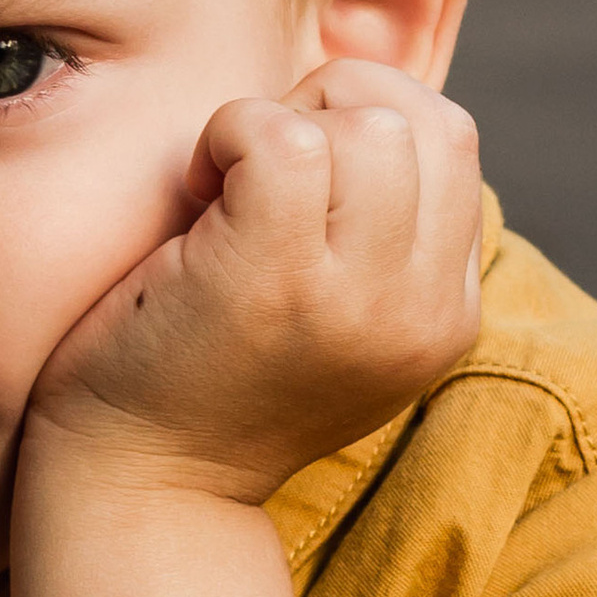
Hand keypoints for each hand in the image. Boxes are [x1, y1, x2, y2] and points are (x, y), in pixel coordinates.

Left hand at [24, 60, 481, 505]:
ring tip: (225, 190)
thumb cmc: (208, 384)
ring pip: (367, 122)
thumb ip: (380, 239)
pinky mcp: (277, 278)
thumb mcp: (336, 324)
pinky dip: (228, 132)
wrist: (142, 489)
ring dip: (278, 122)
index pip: (453, 143)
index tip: (291, 185)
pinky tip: (197, 192)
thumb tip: (368, 107)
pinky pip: (280, 136)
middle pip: (423, 119)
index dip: (363, 126)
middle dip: (329, 110)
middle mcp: (422, 310)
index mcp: (446, 316)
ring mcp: (357, 297)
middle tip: (253, 177)